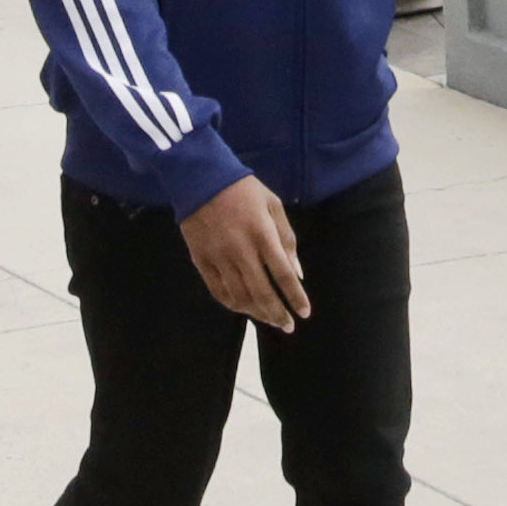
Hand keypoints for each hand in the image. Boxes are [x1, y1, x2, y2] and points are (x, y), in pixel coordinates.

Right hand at [180, 174, 311, 330]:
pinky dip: (233, 305)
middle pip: (262, 292)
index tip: (304, 313)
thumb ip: (287, 238)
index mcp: (262, 234)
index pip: (283, 274)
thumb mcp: (273, 205)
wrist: (201, 179)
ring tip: (270, 320)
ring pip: (240, 296)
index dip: (295, 297)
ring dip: (257, 313)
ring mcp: (219, 258)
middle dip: (278, 314)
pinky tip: (244, 309)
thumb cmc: (244, 191)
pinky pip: (218, 291)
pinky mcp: (201, 261)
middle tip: (288, 326)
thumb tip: (297, 273)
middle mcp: (241, 250)